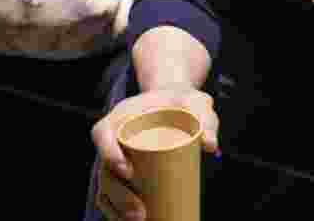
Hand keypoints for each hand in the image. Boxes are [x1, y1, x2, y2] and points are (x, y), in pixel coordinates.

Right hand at [91, 84, 218, 220]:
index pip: (103, 133)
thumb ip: (205, 118)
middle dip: (118, 195)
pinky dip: (116, 211)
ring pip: (106, 186)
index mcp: (123, 116)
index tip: (128, 172)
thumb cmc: (185, 103)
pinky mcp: (124, 171)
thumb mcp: (196, 103)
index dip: (109, 153)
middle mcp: (114, 138)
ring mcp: (117, 156)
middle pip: (104, 169)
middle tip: (141, 212)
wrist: (178, 104)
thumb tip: (210, 146)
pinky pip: (111, 194)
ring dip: (117, 209)